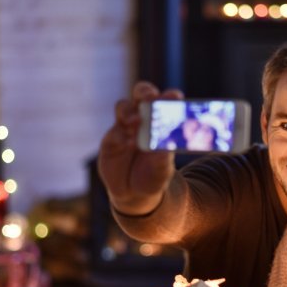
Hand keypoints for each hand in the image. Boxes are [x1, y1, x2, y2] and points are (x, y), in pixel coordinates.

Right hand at [97, 81, 182, 215]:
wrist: (135, 193)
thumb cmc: (154, 175)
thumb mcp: (163, 169)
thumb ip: (163, 157)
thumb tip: (166, 145)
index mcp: (162, 121)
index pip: (167, 101)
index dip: (170, 96)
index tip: (175, 97)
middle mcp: (143, 119)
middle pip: (142, 94)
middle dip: (146, 92)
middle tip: (150, 97)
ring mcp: (125, 127)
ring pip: (124, 107)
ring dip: (129, 111)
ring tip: (136, 121)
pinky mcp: (111, 139)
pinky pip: (113, 132)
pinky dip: (120, 135)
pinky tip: (127, 144)